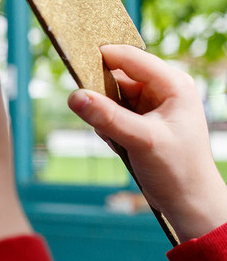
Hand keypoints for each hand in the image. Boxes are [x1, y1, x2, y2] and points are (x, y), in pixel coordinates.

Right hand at [68, 45, 226, 241]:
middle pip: (117, 75)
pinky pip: (112, 111)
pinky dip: (107, 125)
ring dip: (104, 114)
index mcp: (173, 83)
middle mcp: (163, 89)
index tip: (71, 61)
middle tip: (99, 118)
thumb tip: (74, 95)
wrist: (189, 204)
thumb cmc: (177, 171)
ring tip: (118, 139)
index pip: (129, 57)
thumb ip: (107, 117)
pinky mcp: (142, 120)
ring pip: (111, 95)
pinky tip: (120, 144)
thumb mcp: (141, 141)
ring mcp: (152, 104)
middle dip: (101, 95)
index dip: (100, 57)